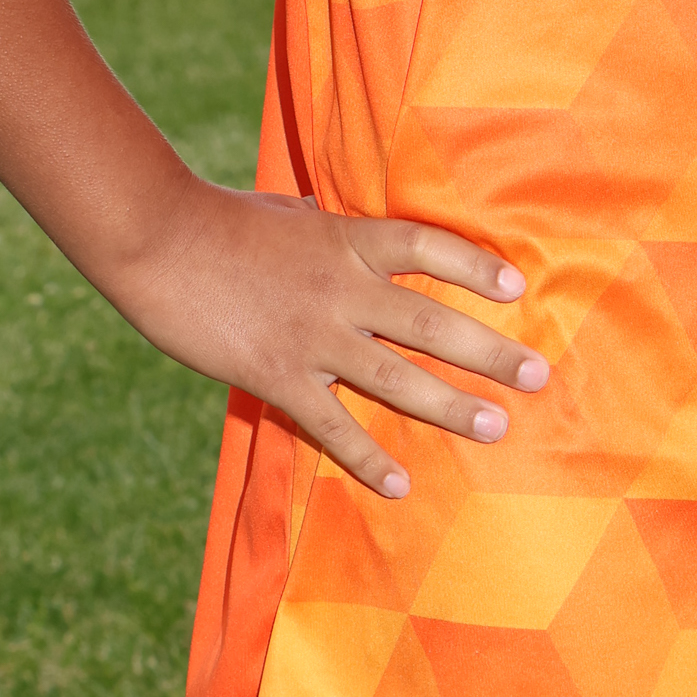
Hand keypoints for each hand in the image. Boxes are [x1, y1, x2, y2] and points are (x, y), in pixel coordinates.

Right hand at [120, 183, 549, 499]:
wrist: (160, 239)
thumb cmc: (220, 219)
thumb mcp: (286, 212)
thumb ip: (320, 225)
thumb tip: (332, 219)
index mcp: (346, 239)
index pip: (428, 247)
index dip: (475, 266)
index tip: (518, 288)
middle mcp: (343, 288)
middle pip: (431, 321)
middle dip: (489, 350)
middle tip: (537, 375)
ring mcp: (313, 335)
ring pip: (397, 378)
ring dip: (451, 406)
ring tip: (497, 427)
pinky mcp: (278, 375)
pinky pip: (333, 425)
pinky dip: (369, 457)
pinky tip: (401, 484)